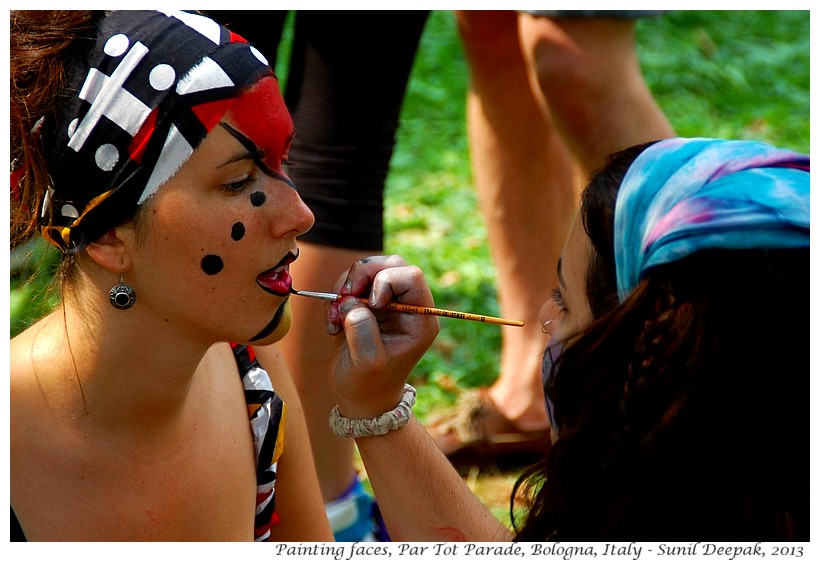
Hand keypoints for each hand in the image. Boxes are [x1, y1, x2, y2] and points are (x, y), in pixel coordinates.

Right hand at [327, 255, 438, 418]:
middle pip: (390, 264)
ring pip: (368, 268)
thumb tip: (352, 305)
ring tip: (335, 317)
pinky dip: (336, 297)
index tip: (370, 305)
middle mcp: (407, 305)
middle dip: (362, 276)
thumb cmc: (368, 385)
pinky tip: (333, 323)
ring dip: (345, 287)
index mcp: (420, 318)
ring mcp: (387, 302)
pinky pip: (351, 282)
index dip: (386, 281)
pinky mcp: (367, 303)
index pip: (411, 276)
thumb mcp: (367, 363)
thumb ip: (363, 332)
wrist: (359, 397)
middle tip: (343, 299)